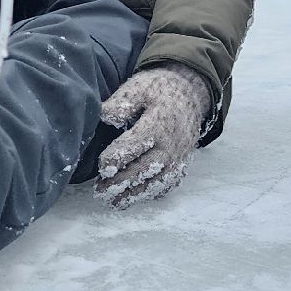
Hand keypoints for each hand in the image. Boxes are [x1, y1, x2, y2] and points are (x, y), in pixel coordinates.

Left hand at [96, 65, 212, 207]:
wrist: (191, 93)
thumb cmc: (159, 90)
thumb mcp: (139, 87)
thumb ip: (121, 103)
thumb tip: (105, 117)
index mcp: (157, 125)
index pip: (131, 148)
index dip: (113, 160)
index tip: (101, 167)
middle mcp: (170, 146)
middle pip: (142, 171)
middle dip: (119, 184)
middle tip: (100, 192)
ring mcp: (178, 158)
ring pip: (154, 183)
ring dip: (133, 195)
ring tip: (114, 202)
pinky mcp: (182, 165)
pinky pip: (167, 185)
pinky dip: (151, 194)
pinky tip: (136, 197)